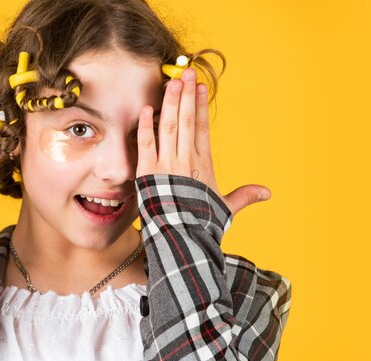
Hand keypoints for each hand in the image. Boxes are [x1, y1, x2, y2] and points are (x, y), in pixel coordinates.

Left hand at [136, 68, 270, 216]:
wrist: (182, 236)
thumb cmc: (203, 223)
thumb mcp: (226, 208)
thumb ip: (244, 196)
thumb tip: (268, 192)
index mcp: (203, 164)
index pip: (202, 128)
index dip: (200, 106)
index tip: (200, 87)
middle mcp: (185, 159)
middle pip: (185, 120)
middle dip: (186, 95)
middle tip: (186, 72)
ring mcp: (166, 164)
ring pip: (169, 127)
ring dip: (170, 103)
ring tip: (172, 81)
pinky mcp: (148, 172)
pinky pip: (146, 144)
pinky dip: (146, 126)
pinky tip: (146, 108)